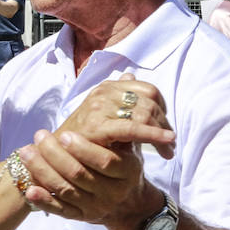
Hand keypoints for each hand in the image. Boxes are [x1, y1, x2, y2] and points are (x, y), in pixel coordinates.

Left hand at [19, 129, 158, 229]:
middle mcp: (114, 193)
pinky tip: (30, 190)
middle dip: (55, 154)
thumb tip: (123, 86)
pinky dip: (44, 201)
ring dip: (43, 171)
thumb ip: (120, 126)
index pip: (105, 161)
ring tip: (26, 152)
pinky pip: (61, 210)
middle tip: (39, 136)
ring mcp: (97, 207)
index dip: (83, 148)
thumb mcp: (128, 146)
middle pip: (80, 174)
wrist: (127, 201)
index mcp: (128, 172)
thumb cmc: (122, 161)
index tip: (65, 134)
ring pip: (66, 190)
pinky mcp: (82, 217)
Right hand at [54, 72, 175, 159]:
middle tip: (171, 145)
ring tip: (168, 152)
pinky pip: (133, 128)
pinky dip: (153, 136)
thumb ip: (122, 98)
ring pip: (145, 114)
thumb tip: (131, 75)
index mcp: (108, 87)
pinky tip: (165, 144)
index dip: (163, 109)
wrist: (58, 154)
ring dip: (161, 134)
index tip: (166, 128)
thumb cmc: (85, 138)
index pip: (148, 90)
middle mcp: (104, 92)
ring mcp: (100, 107)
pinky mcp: (98, 125)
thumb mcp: (105, 114)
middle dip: (164, 124)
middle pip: (149, 102)